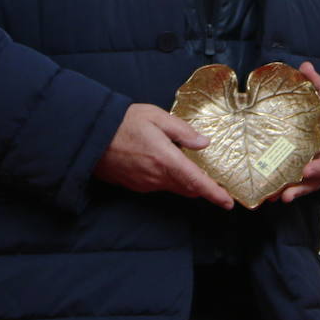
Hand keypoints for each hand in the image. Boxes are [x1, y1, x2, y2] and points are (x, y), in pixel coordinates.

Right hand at [93, 103, 233, 208]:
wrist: (91, 136)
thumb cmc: (123, 122)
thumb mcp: (156, 117)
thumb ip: (183, 131)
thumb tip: (203, 143)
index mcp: (166, 159)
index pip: (196, 181)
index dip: (214, 193)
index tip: (228, 202)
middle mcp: (156, 177)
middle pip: (187, 188)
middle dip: (201, 186)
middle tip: (213, 179)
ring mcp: (145, 184)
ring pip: (173, 187)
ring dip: (183, 180)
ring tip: (187, 165)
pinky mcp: (135, 185)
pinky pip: (158, 185)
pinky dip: (168, 178)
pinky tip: (164, 163)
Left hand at [279, 61, 319, 202]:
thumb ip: (319, 85)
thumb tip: (305, 66)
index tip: (307, 170)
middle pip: (319, 181)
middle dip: (302, 188)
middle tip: (284, 194)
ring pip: (309, 187)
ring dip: (292, 193)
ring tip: (273, 197)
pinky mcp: (314, 176)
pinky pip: (303, 186)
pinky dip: (289, 190)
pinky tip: (271, 194)